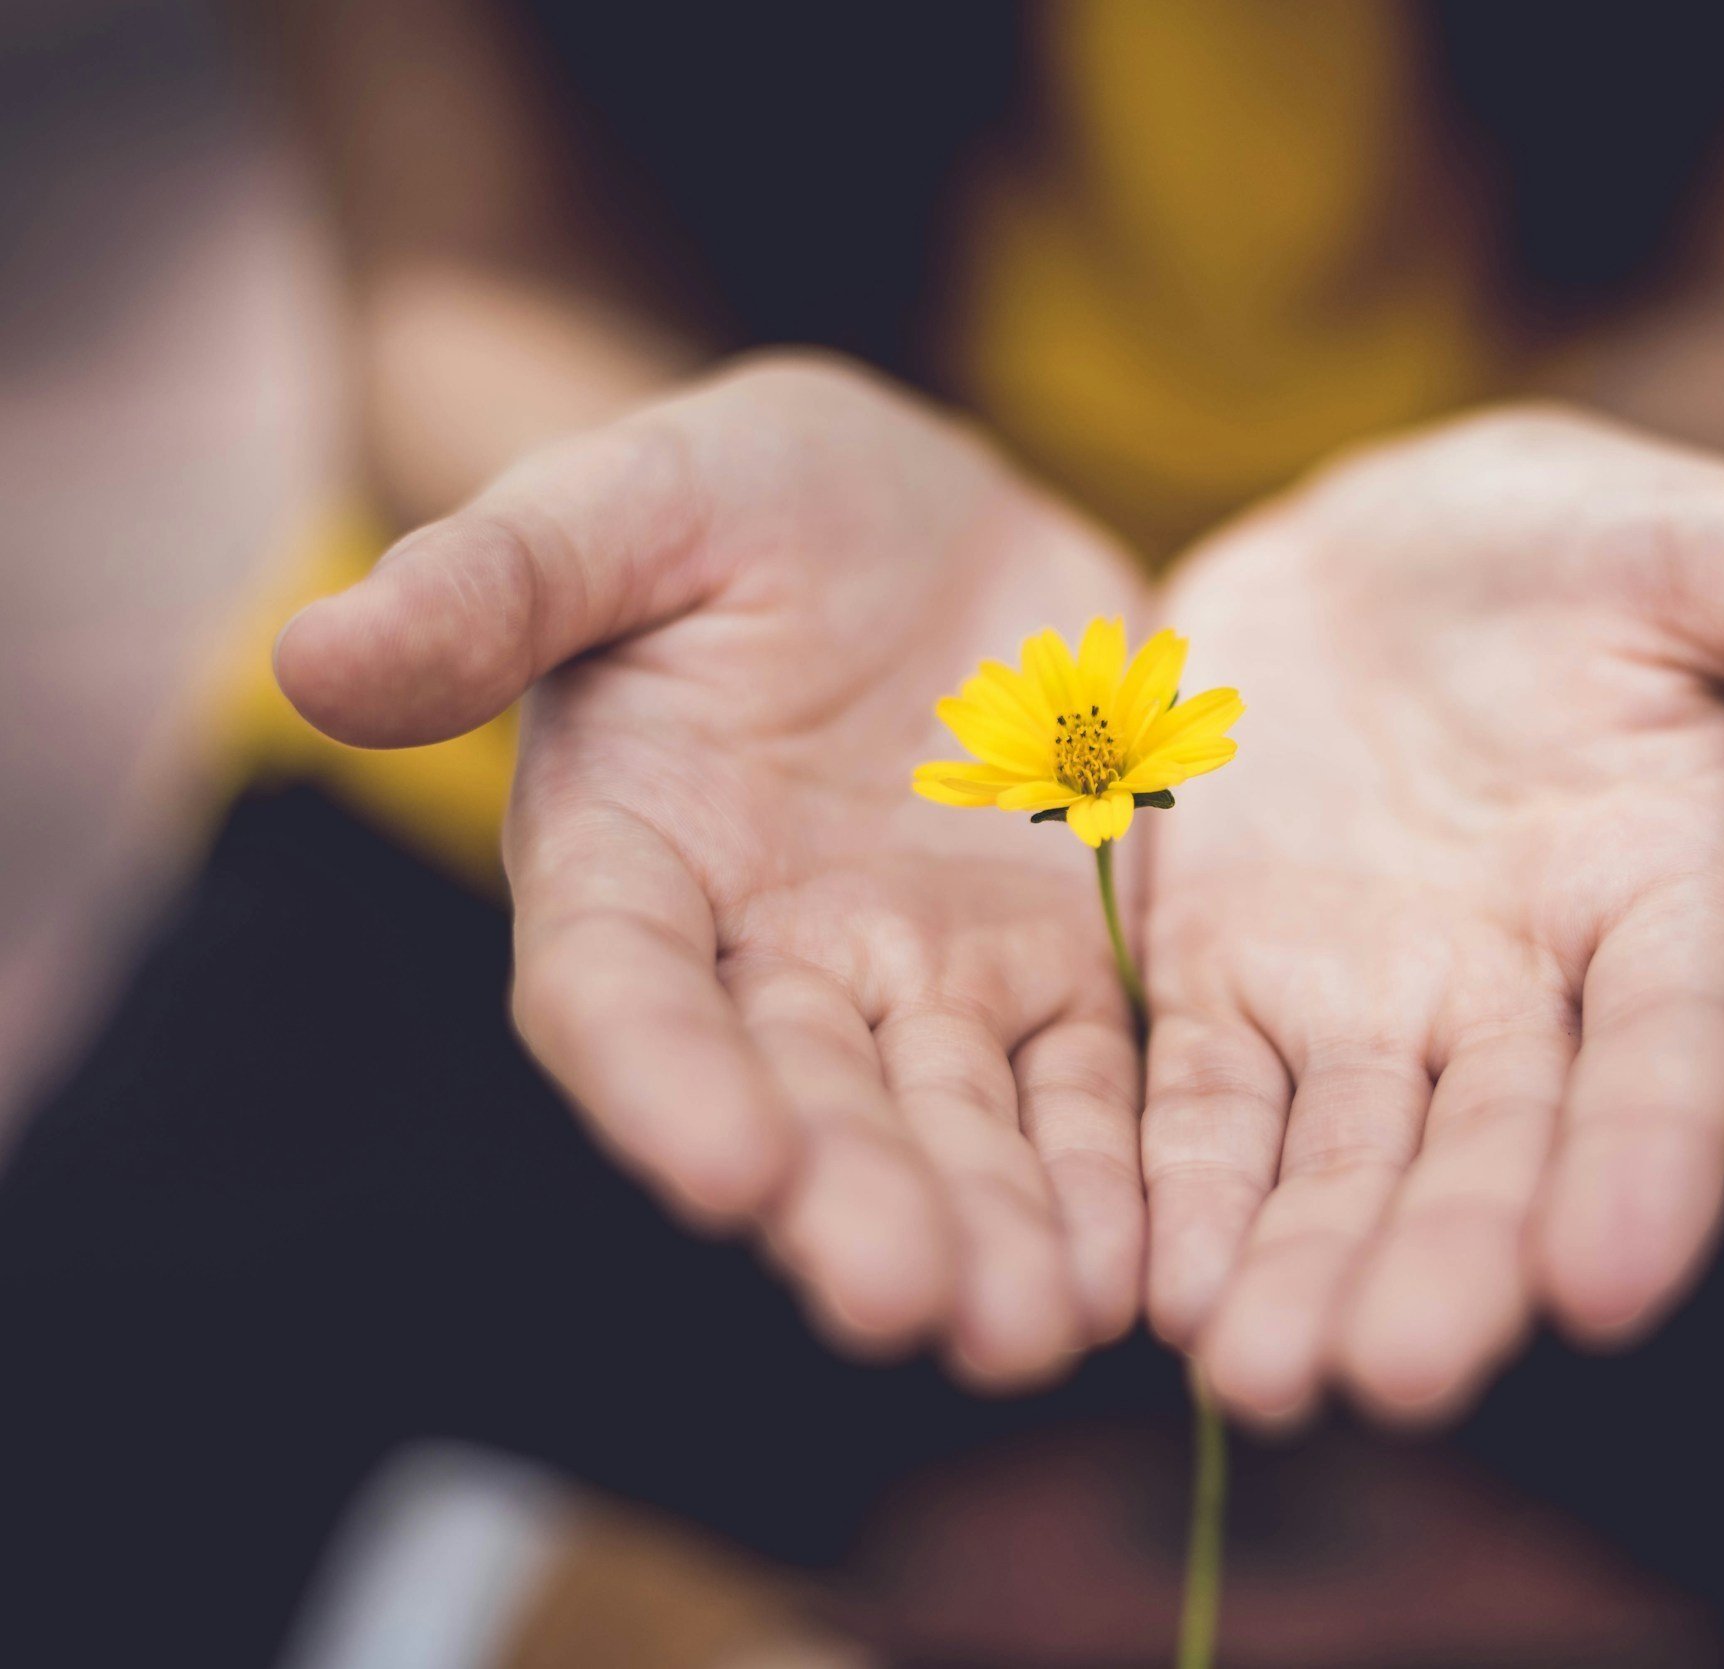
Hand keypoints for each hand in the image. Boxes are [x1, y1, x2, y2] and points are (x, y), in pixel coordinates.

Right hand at [277, 357, 1146, 1388]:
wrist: (919, 513)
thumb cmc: (739, 496)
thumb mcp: (626, 501)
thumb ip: (495, 582)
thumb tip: (311, 652)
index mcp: (630, 859)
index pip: (621, 993)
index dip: (663, 1083)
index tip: (725, 1170)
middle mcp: (766, 957)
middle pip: (802, 1101)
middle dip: (853, 1204)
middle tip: (912, 1305)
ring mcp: (918, 977)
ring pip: (953, 1123)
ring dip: (994, 1228)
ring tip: (1040, 1326)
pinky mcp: (1053, 968)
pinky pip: (1086, 1083)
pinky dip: (1113, 1169)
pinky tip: (1150, 1258)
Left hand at [1139, 406, 1723, 1426]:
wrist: (1378, 546)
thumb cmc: (1575, 542)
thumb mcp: (1720, 551)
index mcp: (1666, 899)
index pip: (1676, 1051)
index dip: (1652, 1159)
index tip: (1613, 1279)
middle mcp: (1522, 991)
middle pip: (1494, 1146)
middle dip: (1448, 1259)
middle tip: (1393, 1376)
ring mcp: (1368, 1001)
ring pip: (1342, 1157)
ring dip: (1301, 1265)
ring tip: (1255, 1375)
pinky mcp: (1226, 982)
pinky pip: (1200, 1100)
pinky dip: (1179, 1185)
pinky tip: (1150, 1283)